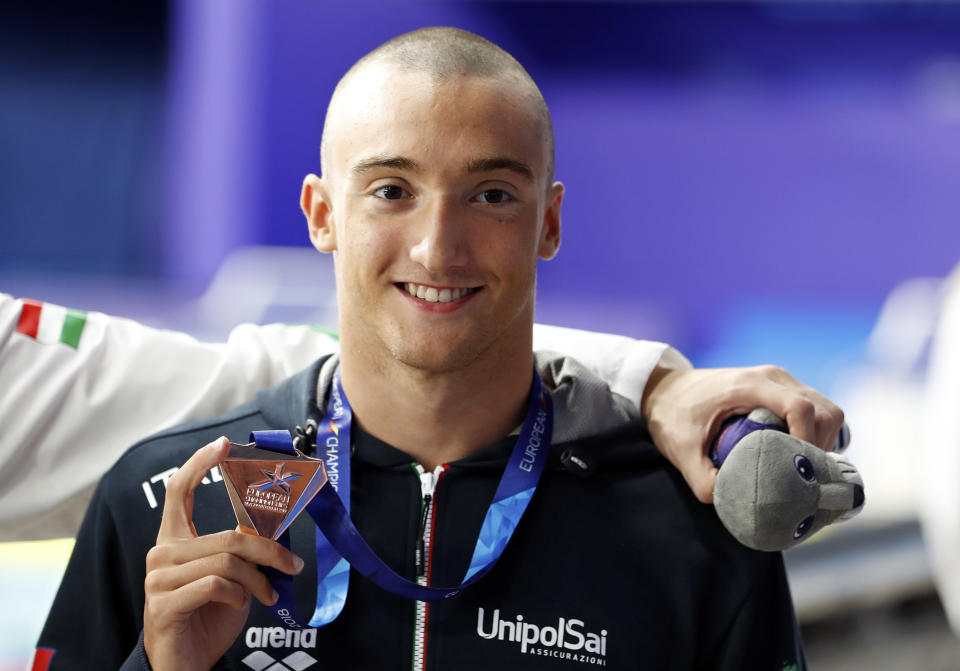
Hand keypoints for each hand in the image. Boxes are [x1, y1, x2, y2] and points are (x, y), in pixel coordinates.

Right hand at [143, 438, 303, 670]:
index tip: (223, 444)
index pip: (180, 491)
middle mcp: (161, 554)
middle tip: (292, 566)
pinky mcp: (163, 604)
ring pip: (227, 562)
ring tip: (267, 594)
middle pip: (228, 536)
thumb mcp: (232, 576)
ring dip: (257, 580)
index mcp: (174, 540)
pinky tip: (242, 605)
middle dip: (269, 552)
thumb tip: (274, 522)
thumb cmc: (210, 616)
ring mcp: (158, 580)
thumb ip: (241, 548)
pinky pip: (216, 585)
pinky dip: (240, 595)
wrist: (188, 664)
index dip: (200, 464)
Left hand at [641, 365, 844, 503]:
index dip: (809, 441)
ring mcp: (781, 382)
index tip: (800, 470)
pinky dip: (817, 435)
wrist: (664, 390)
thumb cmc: (672, 415)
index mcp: (750, 385)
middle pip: (825, 411)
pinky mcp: (782, 391)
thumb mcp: (680, 450)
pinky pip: (817, 412)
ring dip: (823, 442)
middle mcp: (773, 378)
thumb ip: (704, 480)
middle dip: (821, 447)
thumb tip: (734, 504)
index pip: (800, 408)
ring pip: (828, 411)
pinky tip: (797, 456)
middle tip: (801, 475)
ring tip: (800, 468)